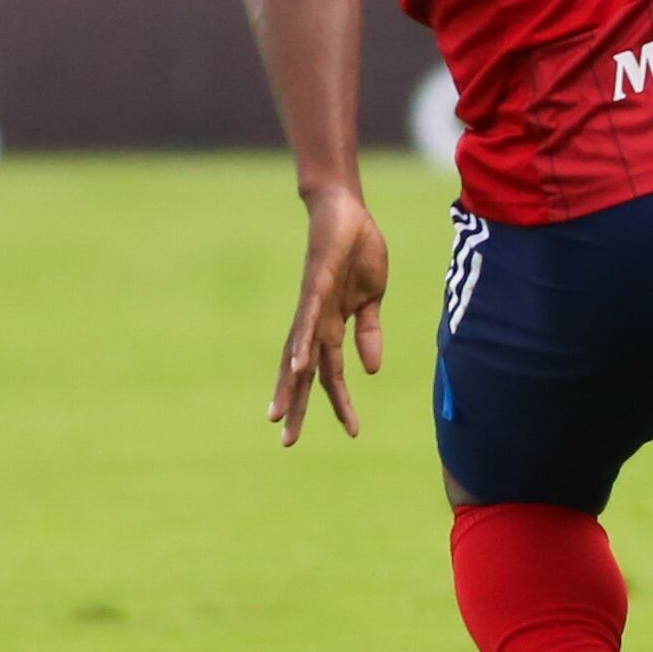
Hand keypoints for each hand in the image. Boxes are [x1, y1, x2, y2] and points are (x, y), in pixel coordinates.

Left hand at [272, 184, 387, 445]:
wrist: (344, 210)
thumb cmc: (356, 250)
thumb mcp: (372, 298)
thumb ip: (369, 332)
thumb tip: (371, 371)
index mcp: (331, 325)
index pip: (332, 372)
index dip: (339, 402)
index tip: (353, 432)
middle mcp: (316, 321)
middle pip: (303, 372)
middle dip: (296, 406)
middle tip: (286, 442)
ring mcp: (313, 305)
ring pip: (298, 353)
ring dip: (289, 385)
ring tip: (280, 416)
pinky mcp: (316, 285)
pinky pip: (307, 321)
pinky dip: (301, 345)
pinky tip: (298, 367)